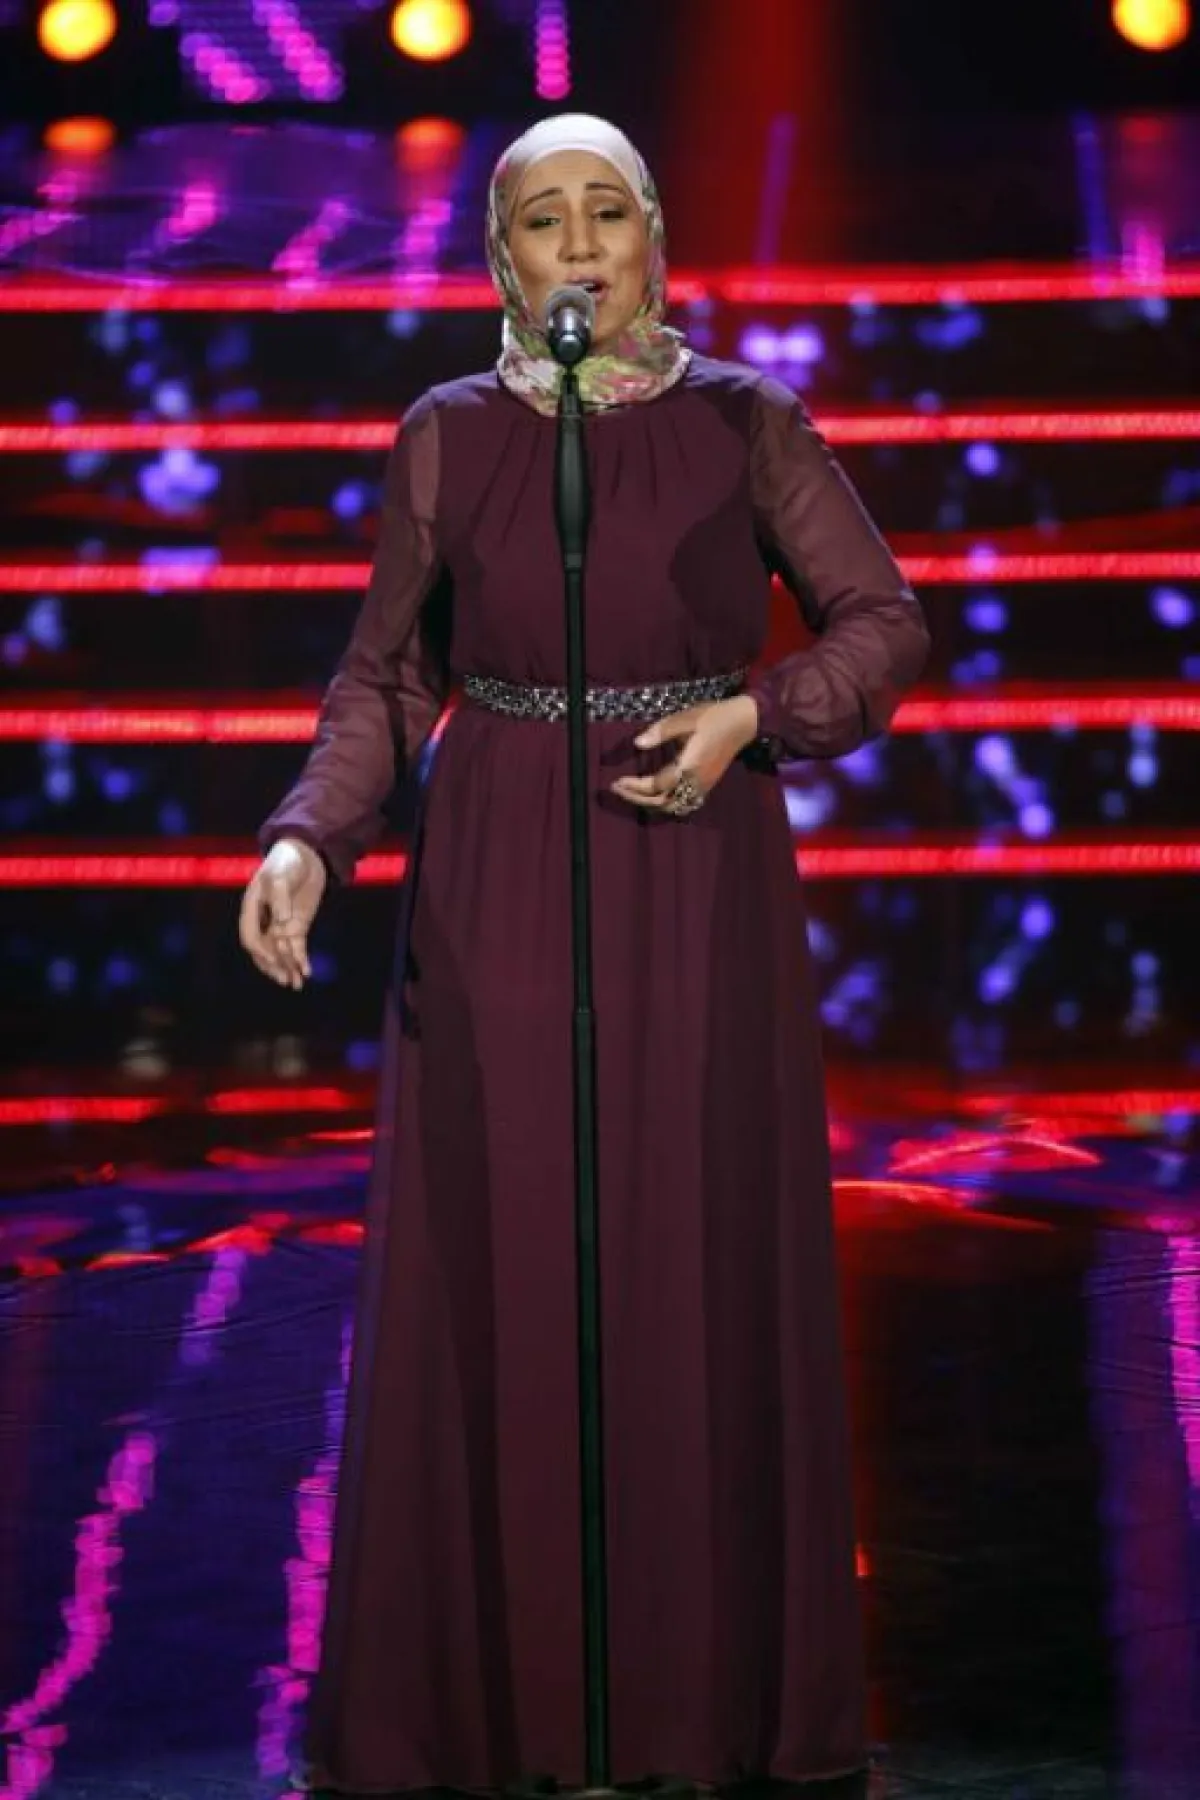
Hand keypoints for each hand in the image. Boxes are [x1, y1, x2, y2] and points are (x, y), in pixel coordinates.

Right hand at [238, 837, 326, 989]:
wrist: (306, 855)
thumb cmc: (286, 862)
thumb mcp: (281, 876)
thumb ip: (280, 899)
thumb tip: (283, 922)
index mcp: (252, 908)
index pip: (250, 936)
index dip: (260, 949)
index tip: (274, 959)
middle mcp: (264, 920)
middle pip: (264, 950)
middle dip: (274, 966)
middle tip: (284, 980)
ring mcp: (281, 925)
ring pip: (280, 953)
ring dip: (287, 968)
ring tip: (296, 985)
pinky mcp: (297, 927)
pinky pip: (297, 948)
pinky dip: (301, 960)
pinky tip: (307, 972)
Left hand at [610, 694, 759, 813]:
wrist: (743, 722)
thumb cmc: (713, 717)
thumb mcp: (685, 719)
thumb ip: (660, 732)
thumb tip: (637, 744)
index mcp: (689, 767)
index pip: (656, 786)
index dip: (635, 787)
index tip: (617, 781)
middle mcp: (695, 782)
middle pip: (662, 802)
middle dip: (637, 798)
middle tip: (618, 789)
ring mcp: (702, 786)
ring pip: (672, 806)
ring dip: (650, 803)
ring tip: (632, 793)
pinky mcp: (706, 785)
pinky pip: (682, 803)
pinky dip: (665, 803)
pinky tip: (654, 795)